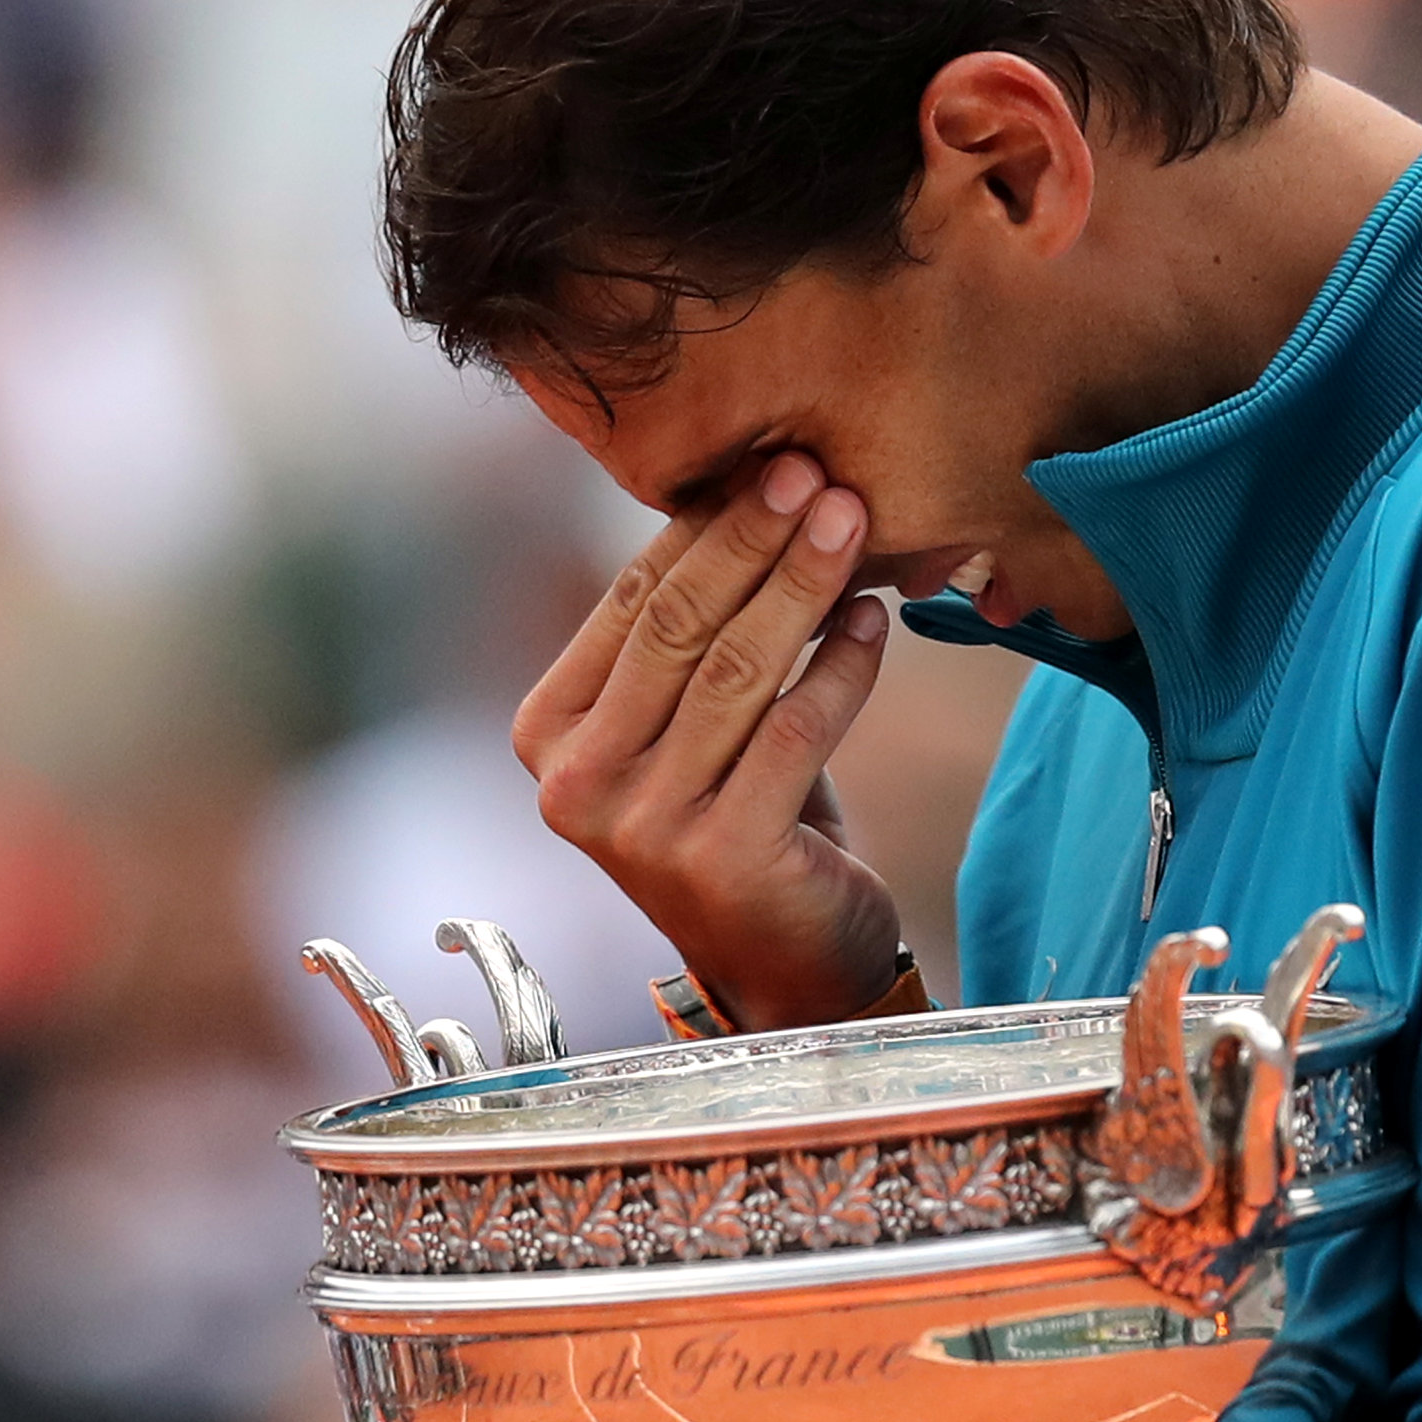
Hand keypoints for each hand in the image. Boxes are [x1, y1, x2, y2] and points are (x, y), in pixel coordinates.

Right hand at [517, 452, 902, 1029]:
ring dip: (805, 584)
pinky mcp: (723, 857)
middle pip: (678, 626)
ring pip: (737, 670)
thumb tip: (748, 487)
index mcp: (547, 735)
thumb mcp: (688, 724)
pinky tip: (875, 620)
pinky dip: (841, 667)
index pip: (630, 603)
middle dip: (754, 537)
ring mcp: (643, 828)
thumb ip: (689, 634)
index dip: (704, 524)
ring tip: (853, 522)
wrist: (784, 963)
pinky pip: (793, 730)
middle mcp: (576, 785)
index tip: (770, 458)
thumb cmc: (738, 817)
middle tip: (814, 472)